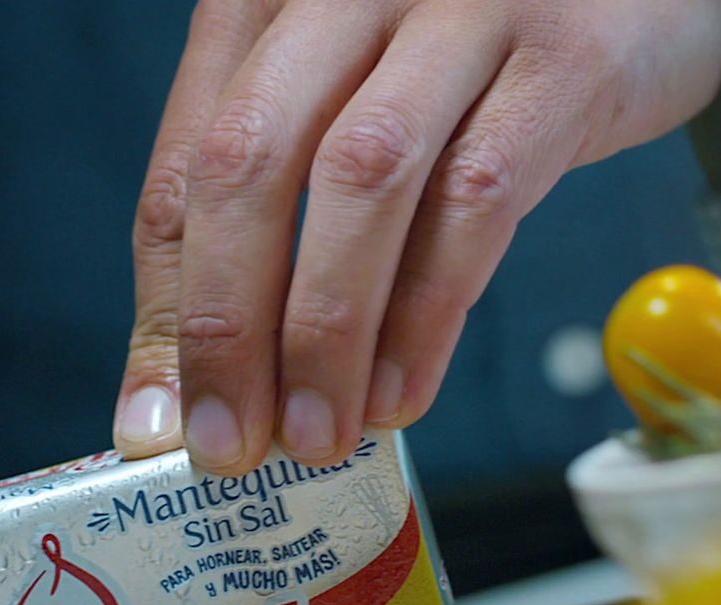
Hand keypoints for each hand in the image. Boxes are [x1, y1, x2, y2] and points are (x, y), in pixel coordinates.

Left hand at [115, 0, 720, 471]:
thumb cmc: (465, 55)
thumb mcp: (345, 100)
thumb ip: (272, 212)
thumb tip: (194, 383)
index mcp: (262, 0)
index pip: (182, 170)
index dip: (167, 308)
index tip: (160, 420)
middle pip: (249, 166)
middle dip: (228, 328)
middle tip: (229, 444)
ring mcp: (456, 12)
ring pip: (361, 182)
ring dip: (327, 332)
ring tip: (317, 434)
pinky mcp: (561, 58)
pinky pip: (475, 201)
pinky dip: (426, 312)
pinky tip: (401, 391)